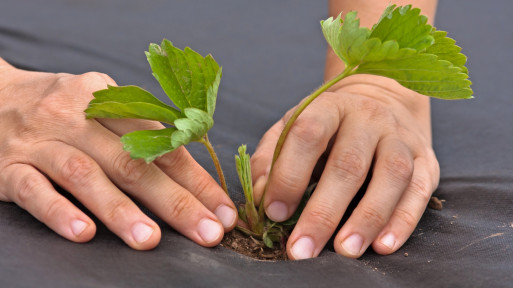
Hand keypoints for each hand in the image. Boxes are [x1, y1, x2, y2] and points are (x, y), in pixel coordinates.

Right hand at [0, 60, 236, 249]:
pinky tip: (83, 233)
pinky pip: (33, 190)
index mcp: (107, 100)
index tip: (222, 211)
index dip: (196, 180)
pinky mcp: (7, 167)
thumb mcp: (100, 106)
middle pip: (132, 161)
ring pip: (85, 175)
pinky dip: (59, 212)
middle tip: (206, 233)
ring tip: (150, 239)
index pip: (161, 143)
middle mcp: (76, 118)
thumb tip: (192, 174)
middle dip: (174, 201)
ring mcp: (40, 142)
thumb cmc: (60, 110)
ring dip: (120, 209)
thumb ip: (139, 132)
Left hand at [251, 74, 439, 258]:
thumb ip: (269, 158)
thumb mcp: (291, 129)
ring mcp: (401, 137)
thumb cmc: (326, 128)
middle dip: (323, 212)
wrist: (379, 103)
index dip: (289, 174)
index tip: (275, 212)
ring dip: (368, 218)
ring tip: (345, 251)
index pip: (308, 133)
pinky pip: (420, 191)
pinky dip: (403, 220)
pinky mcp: (426, 160)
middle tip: (302, 250)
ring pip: (391, 176)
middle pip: (349, 163)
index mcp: (329, 106)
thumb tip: (259, 197)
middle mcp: (368, 118)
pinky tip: (383, 245)